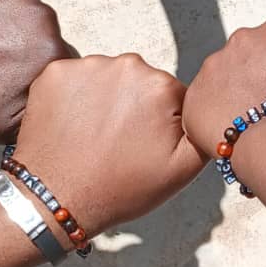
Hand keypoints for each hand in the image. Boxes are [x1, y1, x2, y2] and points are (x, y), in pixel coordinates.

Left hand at [0, 0, 68, 142]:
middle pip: (43, 28)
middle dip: (22, 42)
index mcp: (51, 52)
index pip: (59, 58)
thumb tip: (61, 97)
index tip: (11, 77)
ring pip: (21, 4)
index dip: (34, 70)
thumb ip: (46, 106)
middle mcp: (41, 13)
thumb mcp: (6, 128)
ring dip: (5, 18)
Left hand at [11, 55, 204, 237]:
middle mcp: (126, 65)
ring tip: (95, 136)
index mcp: (161, 85)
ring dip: (105, 100)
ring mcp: (87, 66)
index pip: (171, 94)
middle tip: (119, 142)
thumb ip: (205, 130)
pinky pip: (75, 78)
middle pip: (140, 81)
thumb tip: (210, 105)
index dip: (162, 122)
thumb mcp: (182, 170)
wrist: (55, 201)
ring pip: (107, 78)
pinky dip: (74, 97)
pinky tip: (73, 126)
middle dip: (134, 106)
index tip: (144, 144)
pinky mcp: (55, 72)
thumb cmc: (120, 188)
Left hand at [182, 18, 265, 156]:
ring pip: (225, 82)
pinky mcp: (195, 94)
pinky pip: (205, 106)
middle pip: (247, 61)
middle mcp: (240, 40)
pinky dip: (215, 118)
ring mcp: (214, 66)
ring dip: (234, 98)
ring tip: (253, 123)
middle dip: (255, 80)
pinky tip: (233, 132)